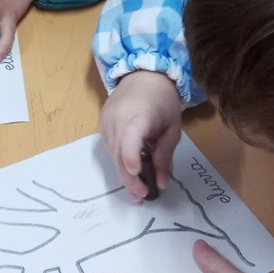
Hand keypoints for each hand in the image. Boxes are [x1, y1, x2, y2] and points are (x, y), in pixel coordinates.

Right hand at [99, 70, 182, 200]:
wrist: (143, 76)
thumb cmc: (163, 102)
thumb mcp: (172, 129)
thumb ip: (164, 156)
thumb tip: (161, 184)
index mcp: (139, 116)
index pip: (130, 137)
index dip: (131, 156)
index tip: (136, 173)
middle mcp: (117, 119)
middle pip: (119, 154)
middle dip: (130, 179)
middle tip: (142, 196)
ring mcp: (105, 121)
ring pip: (112, 154)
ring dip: (124, 172)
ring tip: (137, 187)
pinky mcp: (100, 123)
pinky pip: (109, 148)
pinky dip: (119, 159)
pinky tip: (130, 166)